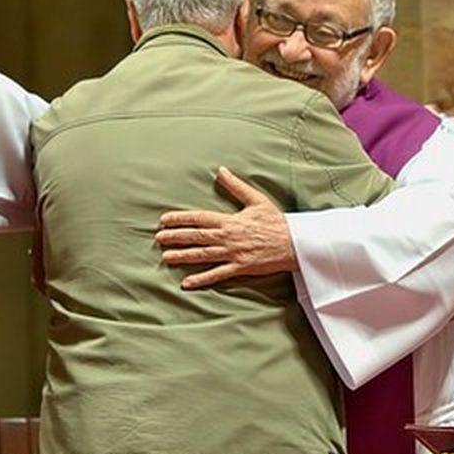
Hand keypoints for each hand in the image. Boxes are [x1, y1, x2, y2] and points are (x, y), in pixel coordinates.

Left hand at [155, 167, 294, 288]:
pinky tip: (186, 283)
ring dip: (183, 256)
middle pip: (196, 236)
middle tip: (158, 238)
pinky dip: (201, 279)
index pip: (199, 218)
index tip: (164, 219)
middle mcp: (228, 237)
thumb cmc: (276, 221)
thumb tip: (221, 170)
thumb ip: (236, 186)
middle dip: (175, 237)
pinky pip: (217, 274)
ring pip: (202, 255)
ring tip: (165, 257)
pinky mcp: (239, 267)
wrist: (295, 242)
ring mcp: (233, 253)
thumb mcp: (256, 199)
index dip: (181, 218)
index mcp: (230, 220)